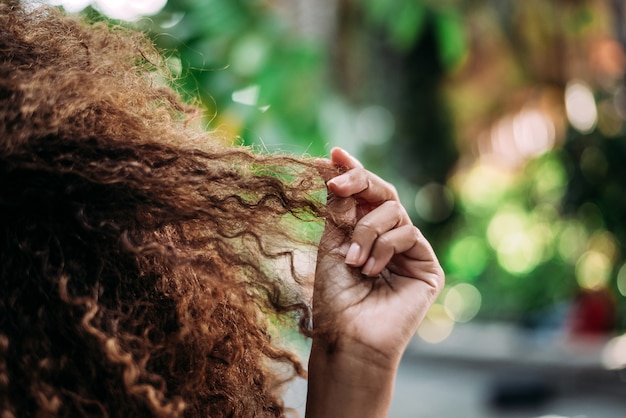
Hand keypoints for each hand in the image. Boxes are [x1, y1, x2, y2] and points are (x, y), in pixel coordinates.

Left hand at [312, 147, 444, 364]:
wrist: (348, 335)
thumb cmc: (335, 296)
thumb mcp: (332, 242)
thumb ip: (340, 206)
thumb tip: (334, 161)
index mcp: (365, 231)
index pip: (364, 194)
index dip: (352, 172)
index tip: (334, 154)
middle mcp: (389, 237)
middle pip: (384, 192)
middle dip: (360, 182)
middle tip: (339, 181)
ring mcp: (410, 251)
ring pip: (394, 211)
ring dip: (366, 232)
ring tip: (354, 262)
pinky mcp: (427, 265)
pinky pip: (407, 233)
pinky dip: (383, 247)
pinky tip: (372, 271)